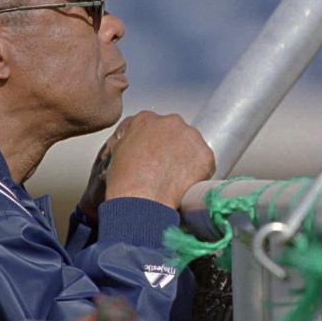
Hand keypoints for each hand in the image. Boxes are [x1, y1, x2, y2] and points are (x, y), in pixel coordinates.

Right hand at [79, 111, 214, 213]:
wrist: (143, 201)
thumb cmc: (125, 182)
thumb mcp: (116, 154)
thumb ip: (129, 142)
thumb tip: (137, 147)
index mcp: (145, 119)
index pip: (152, 127)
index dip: (154, 144)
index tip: (155, 157)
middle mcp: (170, 121)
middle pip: (175, 132)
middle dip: (172, 148)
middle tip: (166, 169)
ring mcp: (190, 136)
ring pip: (192, 145)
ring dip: (187, 158)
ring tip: (177, 179)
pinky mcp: (205, 154)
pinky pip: (205, 162)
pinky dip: (199, 172)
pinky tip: (187, 185)